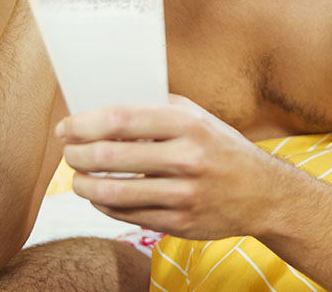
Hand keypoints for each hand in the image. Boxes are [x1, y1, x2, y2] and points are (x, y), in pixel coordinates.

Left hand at [59, 96, 288, 240]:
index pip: (121, 119)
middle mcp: (187, 158)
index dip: (84, 123)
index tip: (66, 127)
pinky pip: (126, 215)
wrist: (264, 194)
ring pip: (112, 192)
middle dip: (77, 155)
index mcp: (189, 125)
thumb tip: (105, 108)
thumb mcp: (199, 118)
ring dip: (83, 185)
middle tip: (69, 153)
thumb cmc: (222, 148)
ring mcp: (183, 194)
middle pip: (110, 156)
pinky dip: (104, 205)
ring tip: (78, 178)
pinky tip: (100, 196)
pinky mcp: (179, 223)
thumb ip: (158, 110)